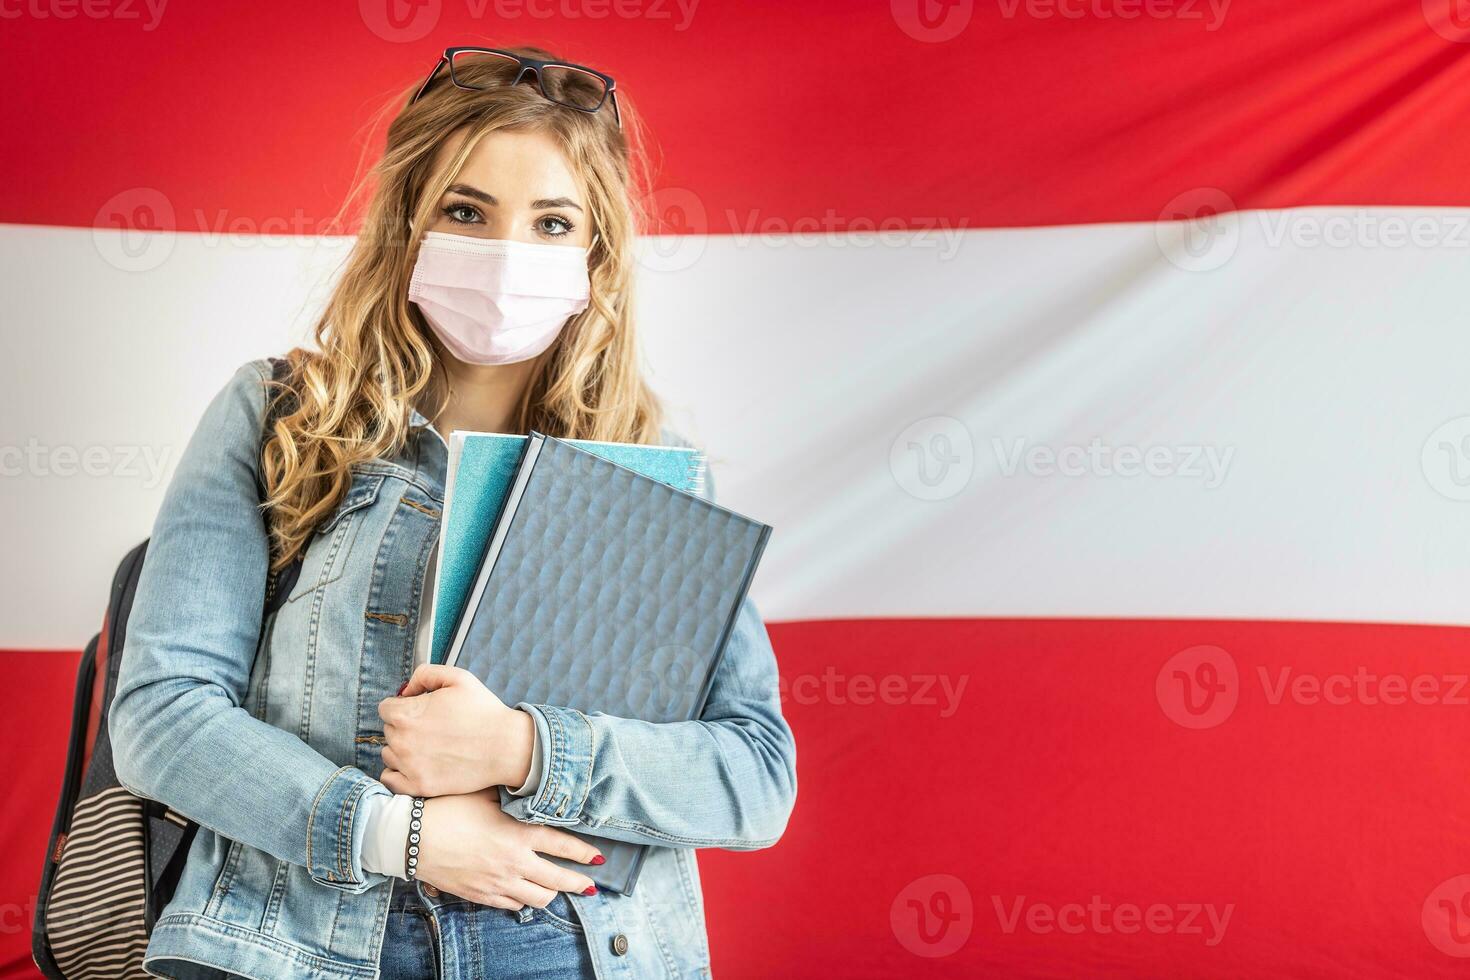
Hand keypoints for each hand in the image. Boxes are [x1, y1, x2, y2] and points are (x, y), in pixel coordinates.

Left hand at [377, 664, 535, 795]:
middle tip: (430, 726)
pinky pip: (390, 780)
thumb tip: (406, 690)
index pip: (385, 708)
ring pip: (388, 754)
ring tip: (426, 745)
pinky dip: (397, 773)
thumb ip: (425, 674)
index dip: (402, 705)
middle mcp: (402, 741)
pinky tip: (414, 765)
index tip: (419, 709)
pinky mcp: (419, 786)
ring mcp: (409, 766)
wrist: (505, 747)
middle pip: (388, 730)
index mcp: (407, 714)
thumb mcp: (458, 678)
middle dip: (404, 725)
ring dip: (400, 748)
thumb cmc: (483, 711)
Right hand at [415, 789, 601, 907]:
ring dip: (552, 893)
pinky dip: (524, 901)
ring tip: (559, 889)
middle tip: (590, 885)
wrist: (412, 838)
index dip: (584, 853)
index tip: (598, 858)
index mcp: (518, 834)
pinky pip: (513, 905)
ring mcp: (498, 883)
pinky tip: (527, 895)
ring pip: (538, 898)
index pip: (563, 846)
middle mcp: (514, 862)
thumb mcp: (484, 794)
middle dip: (578, 882)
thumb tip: (528, 791)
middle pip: (557, 879)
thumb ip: (511, 797)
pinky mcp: (481, 895)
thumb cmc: (447, 809)